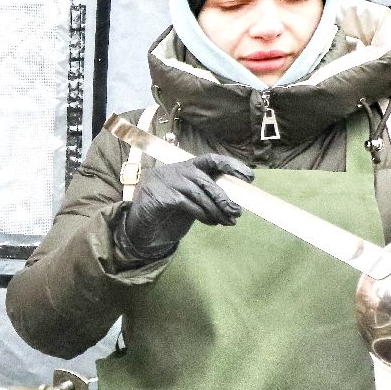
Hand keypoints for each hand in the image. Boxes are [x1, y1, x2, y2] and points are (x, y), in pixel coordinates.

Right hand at [118, 153, 252, 260]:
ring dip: (216, 209)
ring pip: (197, 192)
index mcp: (184, 167)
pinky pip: (186, 203)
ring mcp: (163, 181)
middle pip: (205, 179)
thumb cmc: (168, 214)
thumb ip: (207, 194)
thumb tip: (235, 199)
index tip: (249, 177)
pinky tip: (210, 222)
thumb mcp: (191, 200)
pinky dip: (202, 214)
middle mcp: (173, 170)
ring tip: (227, 221)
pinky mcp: (157, 196)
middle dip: (224, 196)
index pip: (210, 159)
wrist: (140, 230)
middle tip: (237, 211)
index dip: (231, 165)